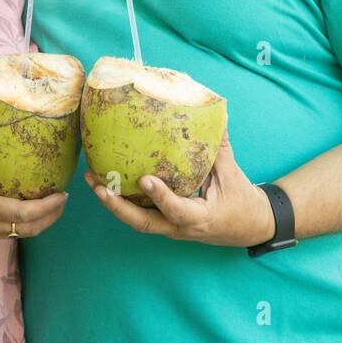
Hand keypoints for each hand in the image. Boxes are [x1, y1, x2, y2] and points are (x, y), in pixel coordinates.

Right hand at [0, 136, 68, 246]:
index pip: (24, 214)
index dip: (47, 208)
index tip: (63, 195)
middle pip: (28, 229)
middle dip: (50, 217)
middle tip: (63, 201)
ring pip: (17, 234)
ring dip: (36, 222)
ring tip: (48, 206)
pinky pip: (4, 234)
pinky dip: (19, 225)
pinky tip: (18, 212)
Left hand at [84, 128, 273, 246]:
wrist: (249, 228)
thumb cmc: (242, 201)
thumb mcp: (232, 174)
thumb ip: (219, 147)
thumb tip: (215, 114)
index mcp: (201, 218)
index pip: (177, 210)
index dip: (161, 196)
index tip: (145, 178)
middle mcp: (181, 228)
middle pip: (143, 223)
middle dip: (117, 206)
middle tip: (98, 185)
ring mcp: (171, 228)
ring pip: (136, 221)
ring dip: (113, 203)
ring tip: (92, 180)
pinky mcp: (166, 223)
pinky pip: (141, 214)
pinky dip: (123, 201)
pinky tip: (107, 182)